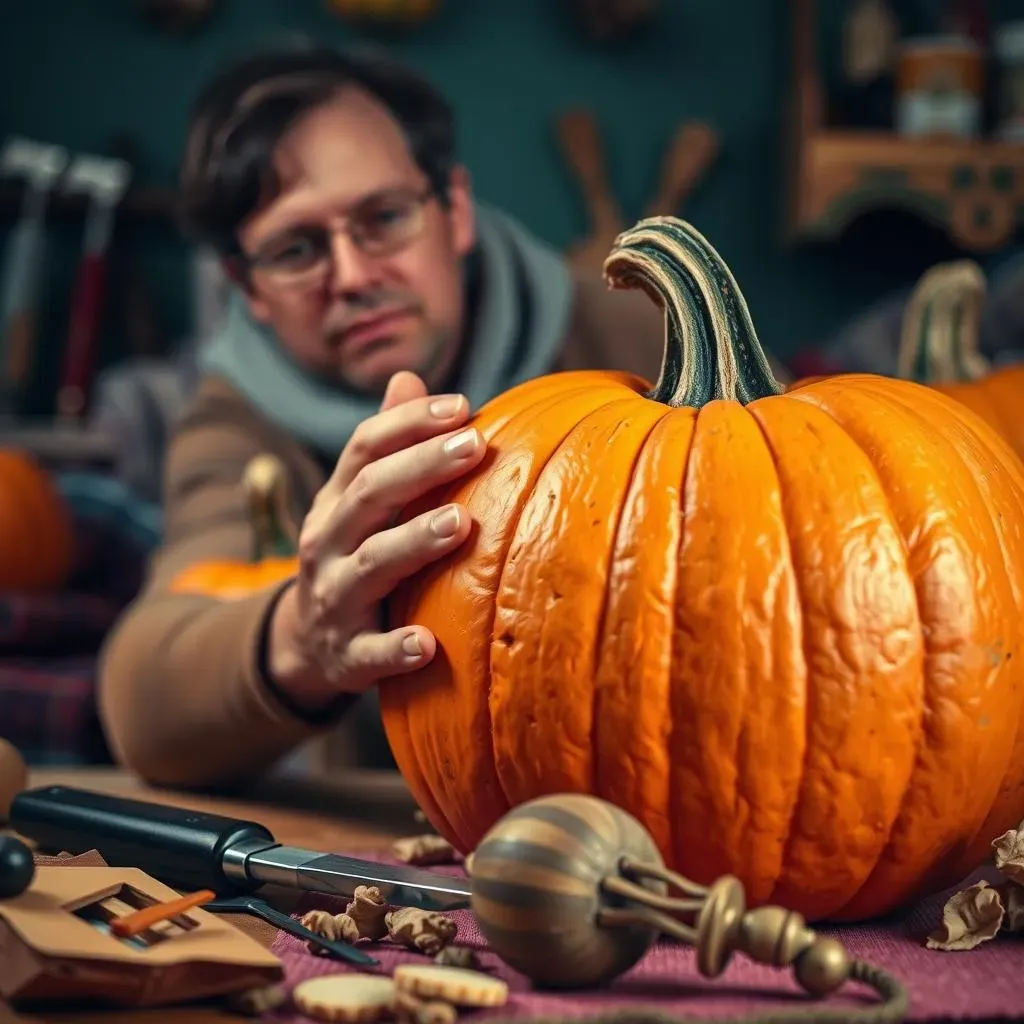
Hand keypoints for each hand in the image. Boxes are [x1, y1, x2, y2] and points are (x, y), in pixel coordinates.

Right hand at [266, 371, 484, 707]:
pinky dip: (394, 649)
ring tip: (461, 524)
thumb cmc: (354, 555)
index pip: (364, 448)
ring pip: (369, 566)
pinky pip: (369, 653)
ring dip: (414, 542)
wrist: (307, 643)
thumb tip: (409, 377)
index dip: (408, 423)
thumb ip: (385, 448)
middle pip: (369, 495)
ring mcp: (333, 598)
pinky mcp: (346, 655)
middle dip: (420, 467)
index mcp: (336, 501)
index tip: (463, 406)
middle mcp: (326, 542)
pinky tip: (428, 645)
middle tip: (474, 446)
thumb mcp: (359, 502)